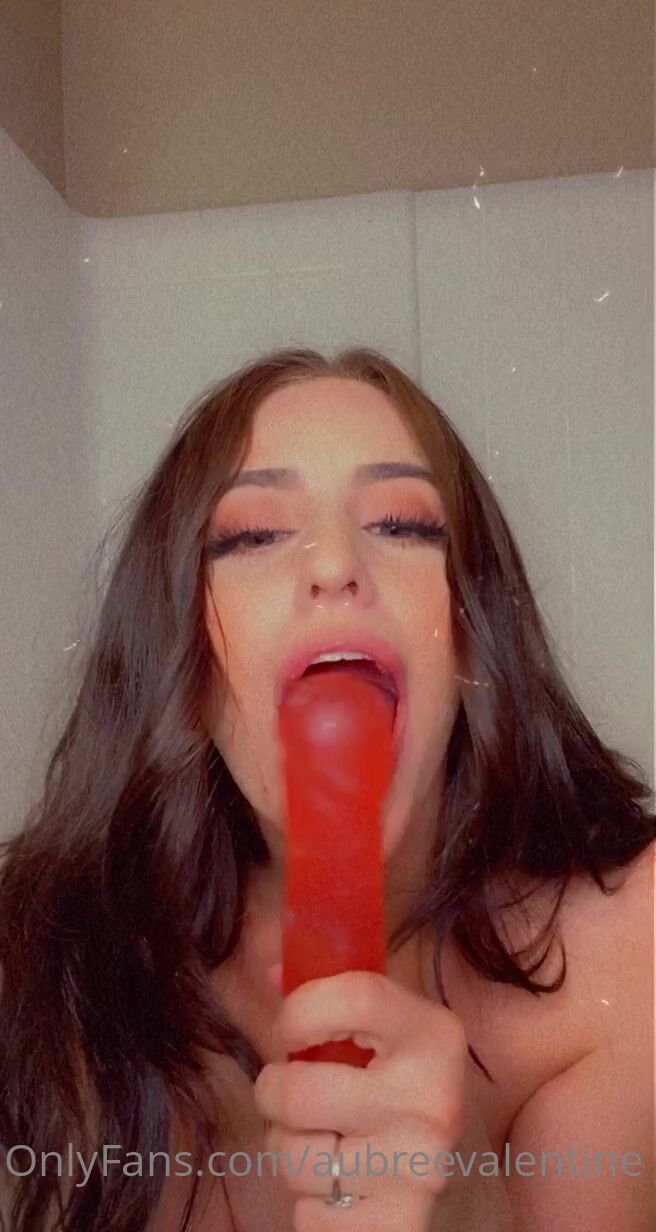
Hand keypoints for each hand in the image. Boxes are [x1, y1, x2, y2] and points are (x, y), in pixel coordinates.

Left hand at [253, 969, 467, 1230]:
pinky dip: (309, 1206)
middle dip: (274, 1091)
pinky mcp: (399, 1228)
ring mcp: (419, 1169)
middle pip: (299, 1093)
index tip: (290, 1028)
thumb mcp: (383, 1027)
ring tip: (319, 1139)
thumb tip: (268, 965)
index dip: (300, 1009)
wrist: (460, 1178)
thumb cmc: (398, 1084)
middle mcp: (433, 1100)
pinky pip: (308, 1219)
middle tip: (289, 1090)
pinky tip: (339, 1187)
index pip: (355, 997)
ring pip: (294, 1159)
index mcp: (434, 1036)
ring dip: (288, 1149)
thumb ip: (329, 990)